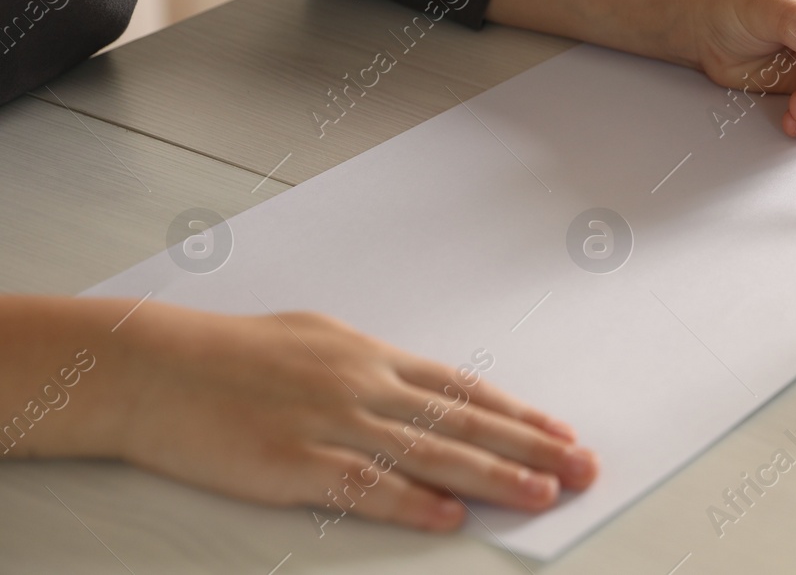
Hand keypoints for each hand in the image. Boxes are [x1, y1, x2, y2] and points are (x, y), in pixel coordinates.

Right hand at [108, 303, 595, 532]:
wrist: (151, 365)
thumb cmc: (228, 353)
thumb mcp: (313, 341)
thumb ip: (368, 368)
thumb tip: (413, 386)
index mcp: (371, 356)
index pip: (464, 389)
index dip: (518, 414)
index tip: (561, 432)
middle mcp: (364, 386)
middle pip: (464, 421)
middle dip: (531, 446)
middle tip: (582, 465)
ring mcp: (331, 424)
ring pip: (431, 453)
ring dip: (493, 477)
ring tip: (543, 493)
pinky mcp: (292, 463)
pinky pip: (363, 487)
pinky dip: (411, 503)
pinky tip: (449, 517)